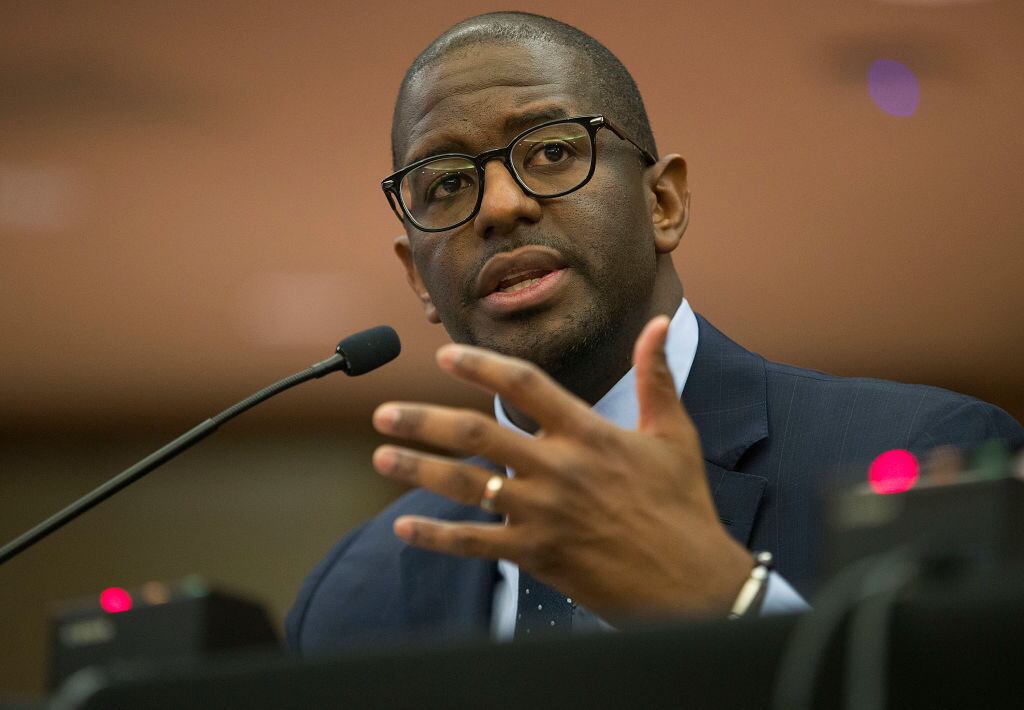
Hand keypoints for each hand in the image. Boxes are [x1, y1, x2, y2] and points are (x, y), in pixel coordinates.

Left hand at [371, 316, 751, 621]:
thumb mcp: (675, 434)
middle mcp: (559, 469)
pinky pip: (474, 544)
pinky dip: (435, 535)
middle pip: (475, 435)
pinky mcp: (537, 555)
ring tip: (380, 456)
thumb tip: (660, 322)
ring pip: (465, 487)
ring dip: (417, 469)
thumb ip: (655, 376)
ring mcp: (544, 514)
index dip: (479, 366)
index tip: (443, 356)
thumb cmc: (684, 505)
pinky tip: (404, 526)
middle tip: (384, 413)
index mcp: (589, 433)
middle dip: (423, 421)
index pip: (523, 385)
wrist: (693, 584)